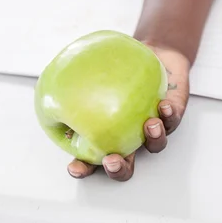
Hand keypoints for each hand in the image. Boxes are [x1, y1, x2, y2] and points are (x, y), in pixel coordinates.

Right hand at [66, 44, 190, 180]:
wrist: (153, 54)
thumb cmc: (118, 67)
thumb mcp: (95, 73)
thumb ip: (75, 81)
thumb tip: (48, 83)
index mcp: (108, 134)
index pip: (92, 159)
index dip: (83, 168)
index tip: (75, 168)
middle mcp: (130, 137)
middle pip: (126, 166)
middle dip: (119, 168)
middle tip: (113, 160)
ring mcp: (152, 128)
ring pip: (155, 145)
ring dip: (152, 139)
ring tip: (148, 125)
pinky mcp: (173, 114)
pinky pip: (173, 119)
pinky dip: (169, 116)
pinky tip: (163, 106)